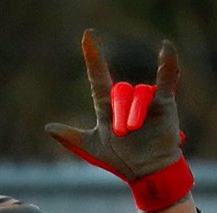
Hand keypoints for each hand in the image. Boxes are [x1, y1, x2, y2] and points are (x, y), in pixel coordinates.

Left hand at [46, 31, 192, 212]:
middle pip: (120, 92)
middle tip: (121, 133)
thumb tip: (47, 127)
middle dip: (119, 114)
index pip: (98, 76)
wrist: (146, 172)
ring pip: (139, 93)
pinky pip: (168, 78)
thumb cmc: (120, 160)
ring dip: (134, 112)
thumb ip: (71, 137)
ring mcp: (146, 99)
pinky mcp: (165, 102)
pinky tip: (166, 48)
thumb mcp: (92, 149)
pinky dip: (169, 64)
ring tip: (134, 130)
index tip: (88, 36)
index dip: (94, 57)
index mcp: (107, 106)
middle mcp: (126, 99)